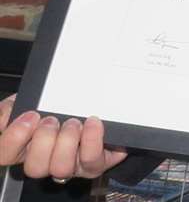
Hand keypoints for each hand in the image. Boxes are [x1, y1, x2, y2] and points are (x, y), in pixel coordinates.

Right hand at [0, 96, 127, 180]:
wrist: (98, 106)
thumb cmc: (61, 107)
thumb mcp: (32, 101)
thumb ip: (13, 108)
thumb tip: (7, 113)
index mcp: (25, 148)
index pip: (6, 155)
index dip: (14, 138)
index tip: (30, 116)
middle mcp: (46, 161)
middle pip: (34, 168)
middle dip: (44, 140)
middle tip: (53, 120)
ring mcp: (70, 166)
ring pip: (61, 169)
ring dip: (67, 142)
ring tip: (74, 122)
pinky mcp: (94, 163)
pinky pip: (92, 160)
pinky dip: (92, 140)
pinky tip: (93, 123)